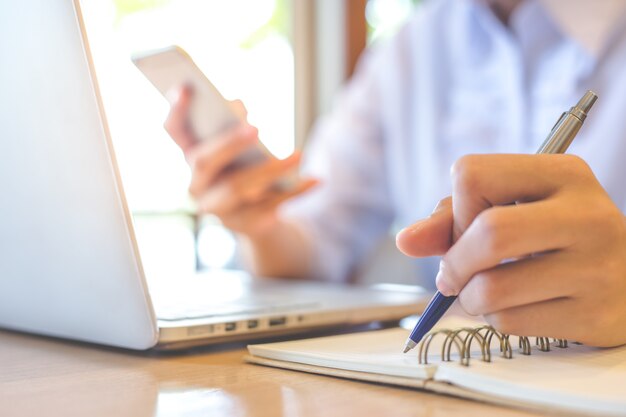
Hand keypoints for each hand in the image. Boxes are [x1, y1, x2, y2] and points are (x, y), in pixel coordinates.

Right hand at [164, 87, 317, 237]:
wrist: (257, 217)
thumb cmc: (246, 169)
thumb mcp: (240, 146)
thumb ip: (234, 124)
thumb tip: (238, 105)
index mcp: (191, 155)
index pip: (174, 130)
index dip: (176, 109)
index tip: (186, 85)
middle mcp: (196, 184)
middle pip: (203, 161)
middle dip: (228, 143)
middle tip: (255, 128)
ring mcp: (217, 208)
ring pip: (239, 186)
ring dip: (270, 169)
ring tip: (299, 155)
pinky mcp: (244, 225)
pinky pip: (271, 207)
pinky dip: (295, 192)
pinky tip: (316, 180)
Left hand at [396, 154, 625, 346]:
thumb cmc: (555, 237)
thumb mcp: (512, 208)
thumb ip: (452, 218)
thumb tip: (406, 240)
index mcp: (562, 174)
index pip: (471, 175)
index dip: (454, 209)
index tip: (464, 229)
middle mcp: (586, 214)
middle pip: (488, 232)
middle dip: (454, 262)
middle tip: (452, 276)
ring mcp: (597, 266)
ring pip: (492, 288)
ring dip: (470, 297)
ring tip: (485, 292)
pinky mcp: (595, 314)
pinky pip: (510, 323)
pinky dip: (495, 320)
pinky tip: (516, 307)